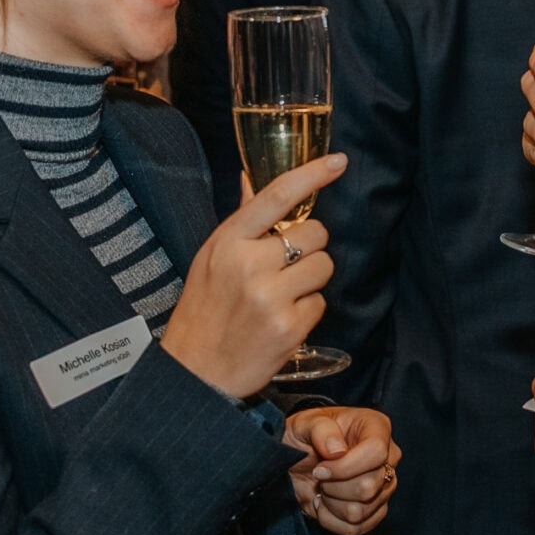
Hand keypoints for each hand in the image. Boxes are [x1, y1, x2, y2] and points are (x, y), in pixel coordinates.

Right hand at [162, 154, 345, 399]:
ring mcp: (271, 297)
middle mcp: (250, 264)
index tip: (338, 162)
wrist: (196, 372)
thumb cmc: (203, 311)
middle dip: (310, 247)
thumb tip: (250, 178)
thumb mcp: (211, 258)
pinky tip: (281, 320)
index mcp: (228, 241)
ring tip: (281, 297)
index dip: (312, 174)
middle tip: (286, 267)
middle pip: (315, 233)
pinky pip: (320, 303)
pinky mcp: (290, 327)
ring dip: (310, 280)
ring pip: (324, 267)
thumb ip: (241, 220)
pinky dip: (307, 311)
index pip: (277, 196)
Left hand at [283, 405, 400, 534]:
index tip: (319, 468)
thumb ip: (320, 429)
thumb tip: (337, 450)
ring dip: (330, 503)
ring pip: (360, 511)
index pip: (376, 452)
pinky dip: (331, 520)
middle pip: (369, 487)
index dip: (345, 466)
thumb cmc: (303, 435)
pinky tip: (324, 504)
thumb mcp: (304, 423)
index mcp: (377, 428)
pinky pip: (356, 529)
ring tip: (322, 488)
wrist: (296, 460)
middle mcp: (388, 457)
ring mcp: (384, 486)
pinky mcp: (375, 511)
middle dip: (333, 486)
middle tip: (319, 475)